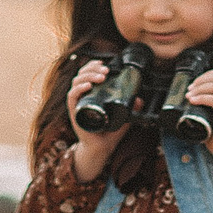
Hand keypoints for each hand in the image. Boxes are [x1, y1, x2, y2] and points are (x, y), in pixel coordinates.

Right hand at [67, 58, 127, 181]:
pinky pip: (73, 97)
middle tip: (106, 70)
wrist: (101, 148)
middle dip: (93, 69)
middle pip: (82, 74)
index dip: (93, 66)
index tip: (104, 64)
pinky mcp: (75, 112)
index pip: (88, 74)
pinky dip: (79, 89)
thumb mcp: (122, 117)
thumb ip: (131, 109)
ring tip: (101, 77)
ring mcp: (78, 103)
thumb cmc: (108, 132)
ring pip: (77, 82)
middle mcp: (82, 96)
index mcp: (91, 94)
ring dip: (88, 76)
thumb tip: (139, 99)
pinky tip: (88, 86)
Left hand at [185, 66, 212, 179]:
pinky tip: (194, 101)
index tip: (194, 84)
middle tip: (189, 89)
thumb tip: (186, 96)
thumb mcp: (212, 112)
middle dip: (202, 80)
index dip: (207, 74)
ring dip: (201, 88)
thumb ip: (206, 102)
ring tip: (190, 95)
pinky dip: (203, 98)